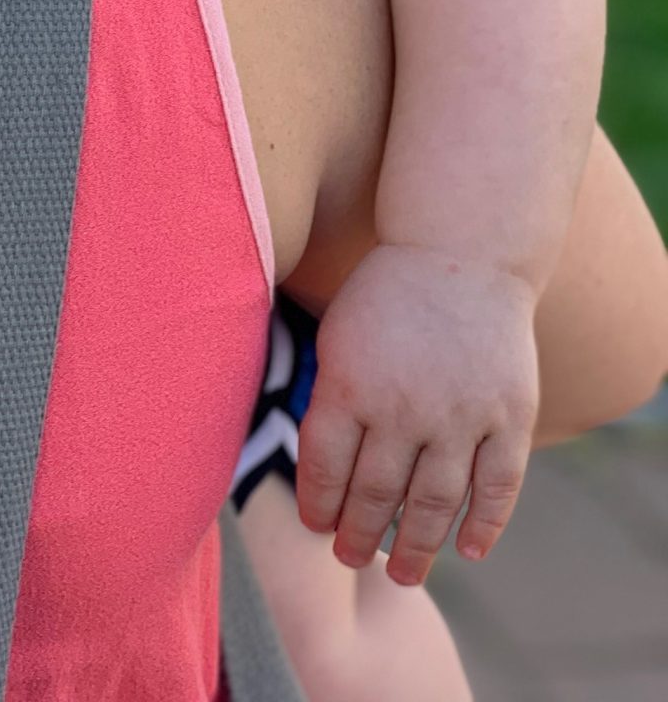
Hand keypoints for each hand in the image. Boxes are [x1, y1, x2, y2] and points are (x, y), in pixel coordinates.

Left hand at [298, 244, 538, 584]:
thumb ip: (330, 402)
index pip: (325, 469)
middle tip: (352, 558)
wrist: (460, 252)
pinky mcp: (508, 416)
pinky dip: (484, 525)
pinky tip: (469, 550)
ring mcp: (460, 415)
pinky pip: (497, 487)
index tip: (318, 527)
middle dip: (360, 536)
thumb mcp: (338, 337)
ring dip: (417, 546)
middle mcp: (403, 407)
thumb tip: (318, 474)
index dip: (319, 507)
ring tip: (402, 573)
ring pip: (435, 503)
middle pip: (376, 495)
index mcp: (349, 384)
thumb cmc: (386, 297)